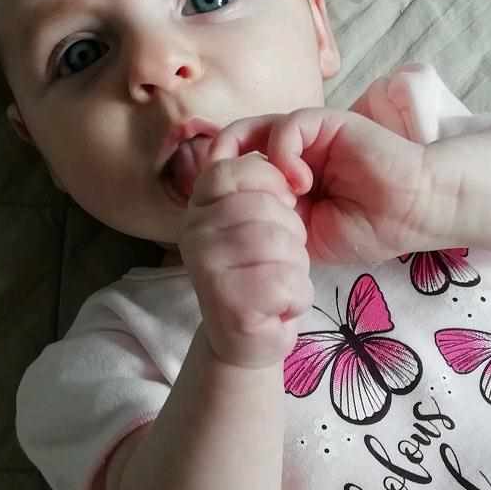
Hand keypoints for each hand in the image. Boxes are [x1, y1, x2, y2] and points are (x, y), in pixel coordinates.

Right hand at [179, 153, 314, 369]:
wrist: (245, 342)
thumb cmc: (257, 271)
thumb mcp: (250, 220)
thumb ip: (253, 185)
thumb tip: (273, 148)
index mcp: (198, 208)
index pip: (231, 170)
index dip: (269, 182)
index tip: (281, 204)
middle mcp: (193, 235)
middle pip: (266, 208)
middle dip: (291, 232)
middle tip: (279, 257)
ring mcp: (208, 270)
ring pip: (281, 244)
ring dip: (296, 266)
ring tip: (278, 281)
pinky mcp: (231, 305)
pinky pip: (287, 283)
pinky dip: (297, 297)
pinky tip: (279, 307)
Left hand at [202, 103, 429, 264]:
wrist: (412, 213)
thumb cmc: (367, 229)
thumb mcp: (305, 236)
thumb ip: (270, 221)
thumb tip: (230, 216)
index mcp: (285, 181)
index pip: (237, 173)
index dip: (218, 188)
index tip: (213, 216)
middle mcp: (293, 155)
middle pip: (237, 146)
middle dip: (220, 168)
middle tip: (215, 195)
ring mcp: (309, 138)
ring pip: (255, 129)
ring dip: (248, 160)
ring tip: (256, 190)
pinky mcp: (327, 123)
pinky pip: (288, 125)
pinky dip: (283, 152)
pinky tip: (301, 184)